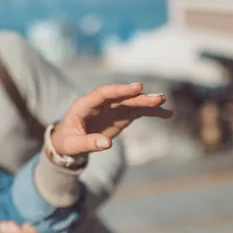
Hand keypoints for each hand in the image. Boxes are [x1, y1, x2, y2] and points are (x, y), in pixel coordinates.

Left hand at [51, 83, 172, 154]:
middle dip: (139, 96)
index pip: (103, 93)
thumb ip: (88, 143)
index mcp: (84, 105)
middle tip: (158, 97)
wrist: (67, 142)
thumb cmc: (66, 142)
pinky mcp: (119, 116)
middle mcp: (99, 104)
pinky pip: (137, 112)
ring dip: (147, 102)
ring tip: (164, 102)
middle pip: (121, 97)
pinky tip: (166, 114)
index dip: (120, 90)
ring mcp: (111, 108)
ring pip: (131, 103)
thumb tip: (107, 144)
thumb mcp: (72, 145)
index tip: (137, 87)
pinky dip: (151, 112)